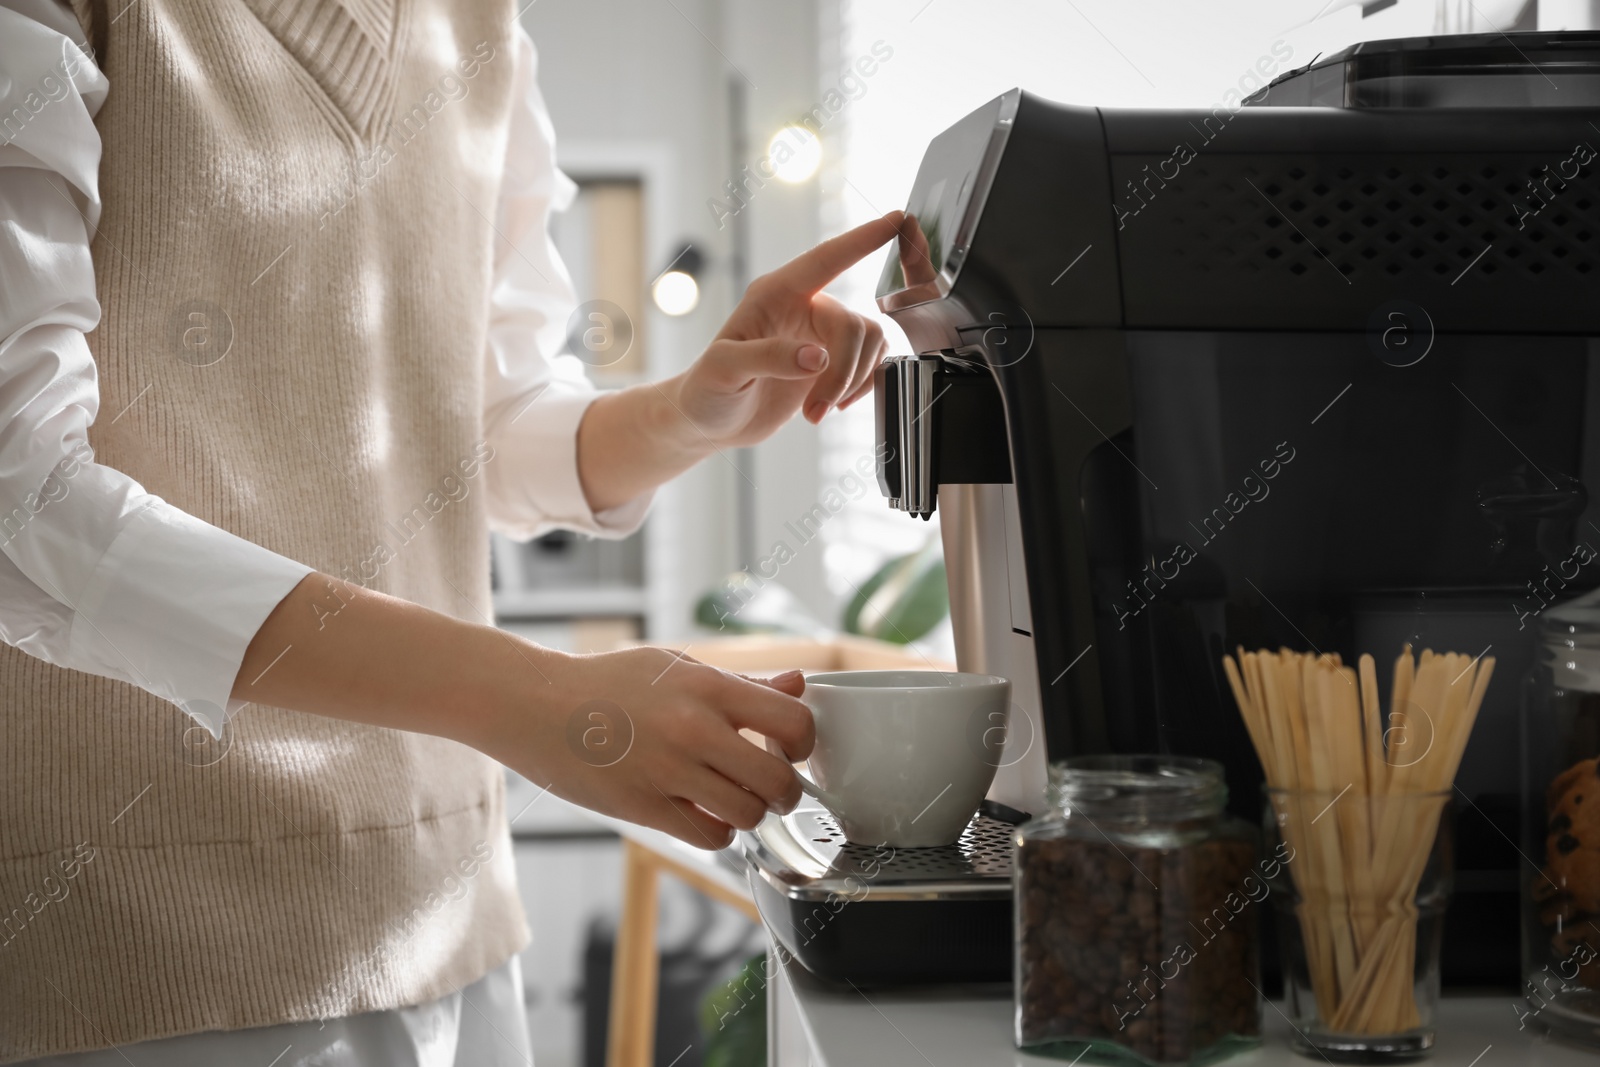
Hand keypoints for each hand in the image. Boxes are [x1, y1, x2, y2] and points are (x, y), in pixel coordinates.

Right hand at [234, 577, 813, 850]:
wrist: (534, 706)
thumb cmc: (608, 684)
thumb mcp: (675, 667)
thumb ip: (741, 684)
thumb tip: (798, 685)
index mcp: (706, 686)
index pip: (793, 721)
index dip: (802, 742)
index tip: (788, 747)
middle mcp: (692, 728)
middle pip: (777, 780)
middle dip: (784, 790)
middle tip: (770, 785)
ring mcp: (667, 770)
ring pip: (747, 814)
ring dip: (749, 812)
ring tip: (730, 797)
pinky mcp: (642, 807)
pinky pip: (710, 836)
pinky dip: (717, 831)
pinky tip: (701, 812)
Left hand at [664, 211, 903, 446]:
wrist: (709, 421)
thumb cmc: (706, 389)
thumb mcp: (723, 370)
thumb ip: (767, 358)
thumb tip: (817, 357)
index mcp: (773, 294)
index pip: (825, 259)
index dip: (863, 239)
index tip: (897, 219)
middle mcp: (802, 307)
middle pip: (852, 324)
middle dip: (843, 371)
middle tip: (818, 408)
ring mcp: (820, 335)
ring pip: (869, 342)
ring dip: (851, 383)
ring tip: (816, 411)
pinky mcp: (833, 362)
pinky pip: (871, 363)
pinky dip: (859, 388)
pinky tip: (830, 406)